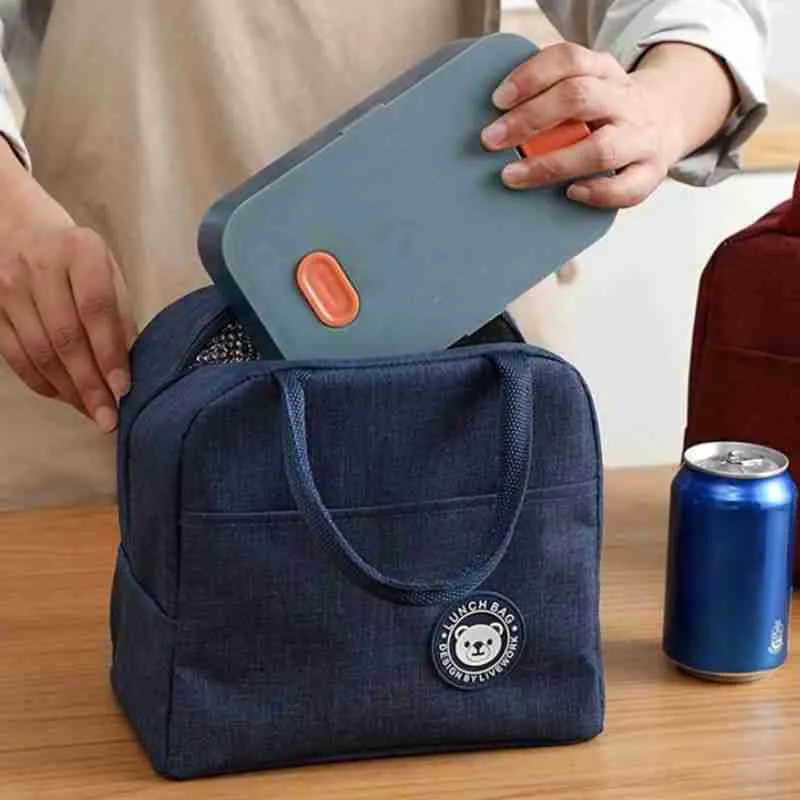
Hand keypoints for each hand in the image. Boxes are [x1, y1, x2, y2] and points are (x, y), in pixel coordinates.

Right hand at [0, 223, 134, 432]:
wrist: (18, 228)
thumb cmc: (79, 258)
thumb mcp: (109, 273)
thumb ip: (120, 315)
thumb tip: (128, 369)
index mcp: (80, 251)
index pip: (96, 310)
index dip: (110, 353)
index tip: (123, 389)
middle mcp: (39, 266)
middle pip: (66, 337)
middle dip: (90, 384)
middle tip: (109, 417)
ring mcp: (8, 288)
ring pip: (39, 352)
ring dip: (68, 390)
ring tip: (92, 413)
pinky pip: (16, 356)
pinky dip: (42, 383)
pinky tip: (65, 398)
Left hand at [480, 43, 684, 208]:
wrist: (667, 119)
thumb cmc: (607, 110)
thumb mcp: (586, 84)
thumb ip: (550, 92)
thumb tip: (496, 116)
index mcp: (605, 71)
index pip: (569, 59)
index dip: (531, 77)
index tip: (498, 100)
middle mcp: (624, 101)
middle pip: (579, 99)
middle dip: (530, 119)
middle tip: (492, 139)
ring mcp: (640, 137)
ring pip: (600, 149)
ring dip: (552, 165)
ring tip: (515, 176)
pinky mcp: (651, 171)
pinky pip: (626, 188)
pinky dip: (597, 193)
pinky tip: (569, 193)